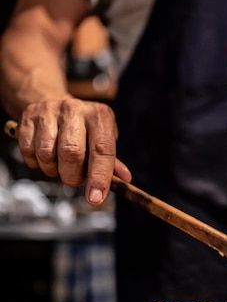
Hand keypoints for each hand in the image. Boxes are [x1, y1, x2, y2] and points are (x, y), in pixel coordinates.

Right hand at [17, 98, 131, 204]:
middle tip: (74, 179)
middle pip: (71, 152)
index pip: (102, 149)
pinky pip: (29, 151)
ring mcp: (50, 111)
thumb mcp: (102, 138)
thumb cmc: (84, 127)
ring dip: (52, 170)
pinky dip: (36, 163)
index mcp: (99, 116)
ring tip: (59, 165)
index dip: (99, 177)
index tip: (96, 198)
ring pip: (46, 153)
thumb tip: (123, 180)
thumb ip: (111, 162)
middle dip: (72, 176)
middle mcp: (75, 109)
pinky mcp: (29, 116)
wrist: (55, 102)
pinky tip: (45, 157)